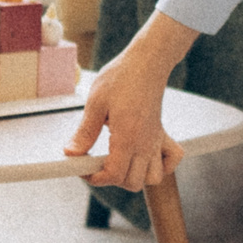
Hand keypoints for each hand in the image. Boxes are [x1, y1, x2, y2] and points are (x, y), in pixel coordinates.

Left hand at [64, 42, 184, 189]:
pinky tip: (144, 157)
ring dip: (135, 176)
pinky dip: (161, 166)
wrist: (148, 61)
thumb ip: (84, 132)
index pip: (114, 175)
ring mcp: (156, 140)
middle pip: (133, 182)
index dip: (95, 177)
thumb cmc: (123, 76)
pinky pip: (171, 160)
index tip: (84, 167)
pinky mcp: (162, 133)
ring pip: (153, 177)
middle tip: (98, 163)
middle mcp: (146, 143)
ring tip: (119, 161)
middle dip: (113, 179)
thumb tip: (71, 153)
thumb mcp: (96, 103)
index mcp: (128, 137)